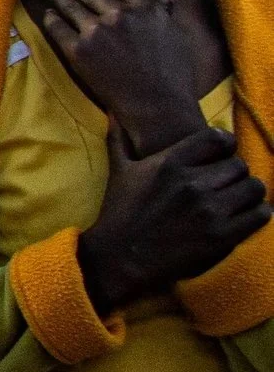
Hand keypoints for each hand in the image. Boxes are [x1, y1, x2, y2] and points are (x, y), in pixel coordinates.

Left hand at [31, 0, 204, 155]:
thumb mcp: (175, 34)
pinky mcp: (80, 52)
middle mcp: (119, 15)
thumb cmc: (172, 72)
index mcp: (144, 7)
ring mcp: (97, 32)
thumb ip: (167, 8)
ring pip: (70, 5)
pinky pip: (59, 29)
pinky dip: (52, 18)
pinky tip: (47, 13)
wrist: (157, 105)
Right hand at [79, 125, 268, 309]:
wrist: (119, 258)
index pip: (218, 139)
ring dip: (249, 194)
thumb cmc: (119, 213)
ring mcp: (208, 210)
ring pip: (254, 188)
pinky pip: (259, 215)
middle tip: (226, 185)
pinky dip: (257, 215)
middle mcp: (192, 183)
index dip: (225, 145)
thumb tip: (113, 114)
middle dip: (235, 175)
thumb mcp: (119, 173)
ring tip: (238, 201)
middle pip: (240, 165)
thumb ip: (119, 140)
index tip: (222, 155)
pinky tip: (244, 217)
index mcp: (170, 163)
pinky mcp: (221, 236)